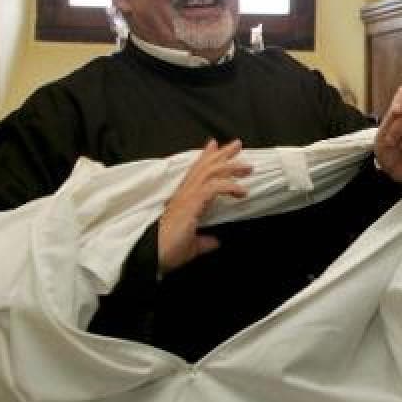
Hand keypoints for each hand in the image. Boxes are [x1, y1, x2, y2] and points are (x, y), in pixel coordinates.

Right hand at [157, 139, 252, 272]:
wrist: (154, 257)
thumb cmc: (168, 251)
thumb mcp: (192, 246)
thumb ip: (204, 241)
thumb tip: (214, 241)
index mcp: (184, 200)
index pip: (196, 172)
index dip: (206, 157)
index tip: (215, 145)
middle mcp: (184, 195)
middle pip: (205, 167)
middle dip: (222, 154)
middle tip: (237, 144)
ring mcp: (186, 198)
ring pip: (210, 172)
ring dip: (230, 166)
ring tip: (247, 167)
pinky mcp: (190, 204)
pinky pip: (213, 188)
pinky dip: (229, 186)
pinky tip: (242, 191)